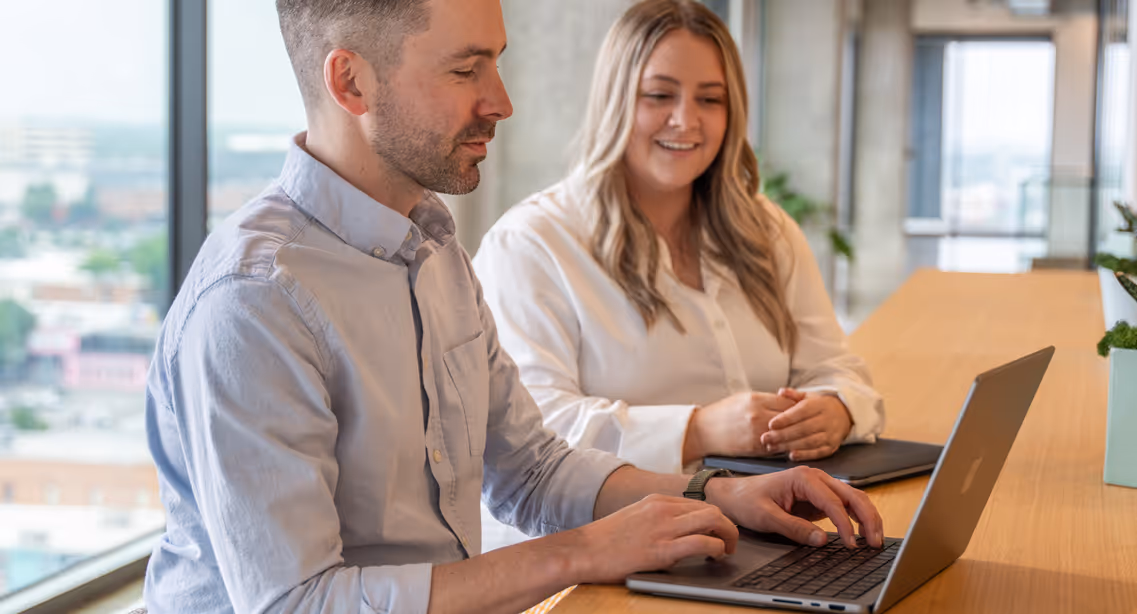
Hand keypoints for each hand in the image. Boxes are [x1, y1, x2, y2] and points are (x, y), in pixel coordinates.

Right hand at [571, 494, 739, 583]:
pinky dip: (717, 549)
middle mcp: (663, 509)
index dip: (714, 519)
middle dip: (727, 526)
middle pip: (711, 509)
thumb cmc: (604, 541)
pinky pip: (702, 543)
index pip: (698, 504)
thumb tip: (677, 533)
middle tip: (729, 543)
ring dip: (728, 536)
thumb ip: (656, 521)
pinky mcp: (662, 550)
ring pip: (713, 520)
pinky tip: (715, 557)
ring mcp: (663, 528)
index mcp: (656, 501)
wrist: (582, 551)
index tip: (717, 532)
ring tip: (727, 550)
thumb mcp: (634, 519)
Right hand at [684, 392, 796, 461]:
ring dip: (797, 437)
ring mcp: (757, 433)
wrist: (704, 432)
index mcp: (756, 400)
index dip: (799, 406)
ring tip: (807, 437)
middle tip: (812, 424)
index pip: (788, 402)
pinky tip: (793, 447)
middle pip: (791, 418)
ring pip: (787, 435)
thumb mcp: (743, 398)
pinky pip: (777, 448)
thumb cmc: (723, 413)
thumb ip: (765, 399)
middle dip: (802, 422)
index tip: (807, 409)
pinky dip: (786, 447)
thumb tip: (785, 400)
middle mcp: (758, 416)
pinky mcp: (755, 448)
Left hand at [707, 466, 883, 548]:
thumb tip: (823, 540)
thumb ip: (794, 528)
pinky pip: (844, 507)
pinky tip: (862, 535)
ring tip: (875, 540)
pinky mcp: (819, 498)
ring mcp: (819, 487)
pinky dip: (857, 519)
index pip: (833, 501)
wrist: (734, 494)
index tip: (850, 543)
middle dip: (868, 518)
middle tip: (875, 542)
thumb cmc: (747, 501)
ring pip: (853, 499)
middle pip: (852, 495)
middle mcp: (815, 478)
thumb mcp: (766, 517)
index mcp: (803, 477)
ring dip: (867, 518)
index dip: (845, 524)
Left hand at [759, 388, 852, 461]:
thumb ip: (794, 394)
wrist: (845, 415)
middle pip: (803, 428)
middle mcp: (827, 420)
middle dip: (783, 434)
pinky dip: (805, 455)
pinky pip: (818, 452)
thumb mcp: (809, 396)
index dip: (786, 419)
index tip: (771, 424)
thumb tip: (781, 391)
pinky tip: (791, 455)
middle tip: (765, 438)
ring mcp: (831, 434)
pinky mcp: (832, 447)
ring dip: (790, 445)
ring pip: (809, 441)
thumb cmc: (819, 406)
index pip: (802, 411)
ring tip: (772, 447)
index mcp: (819, 405)